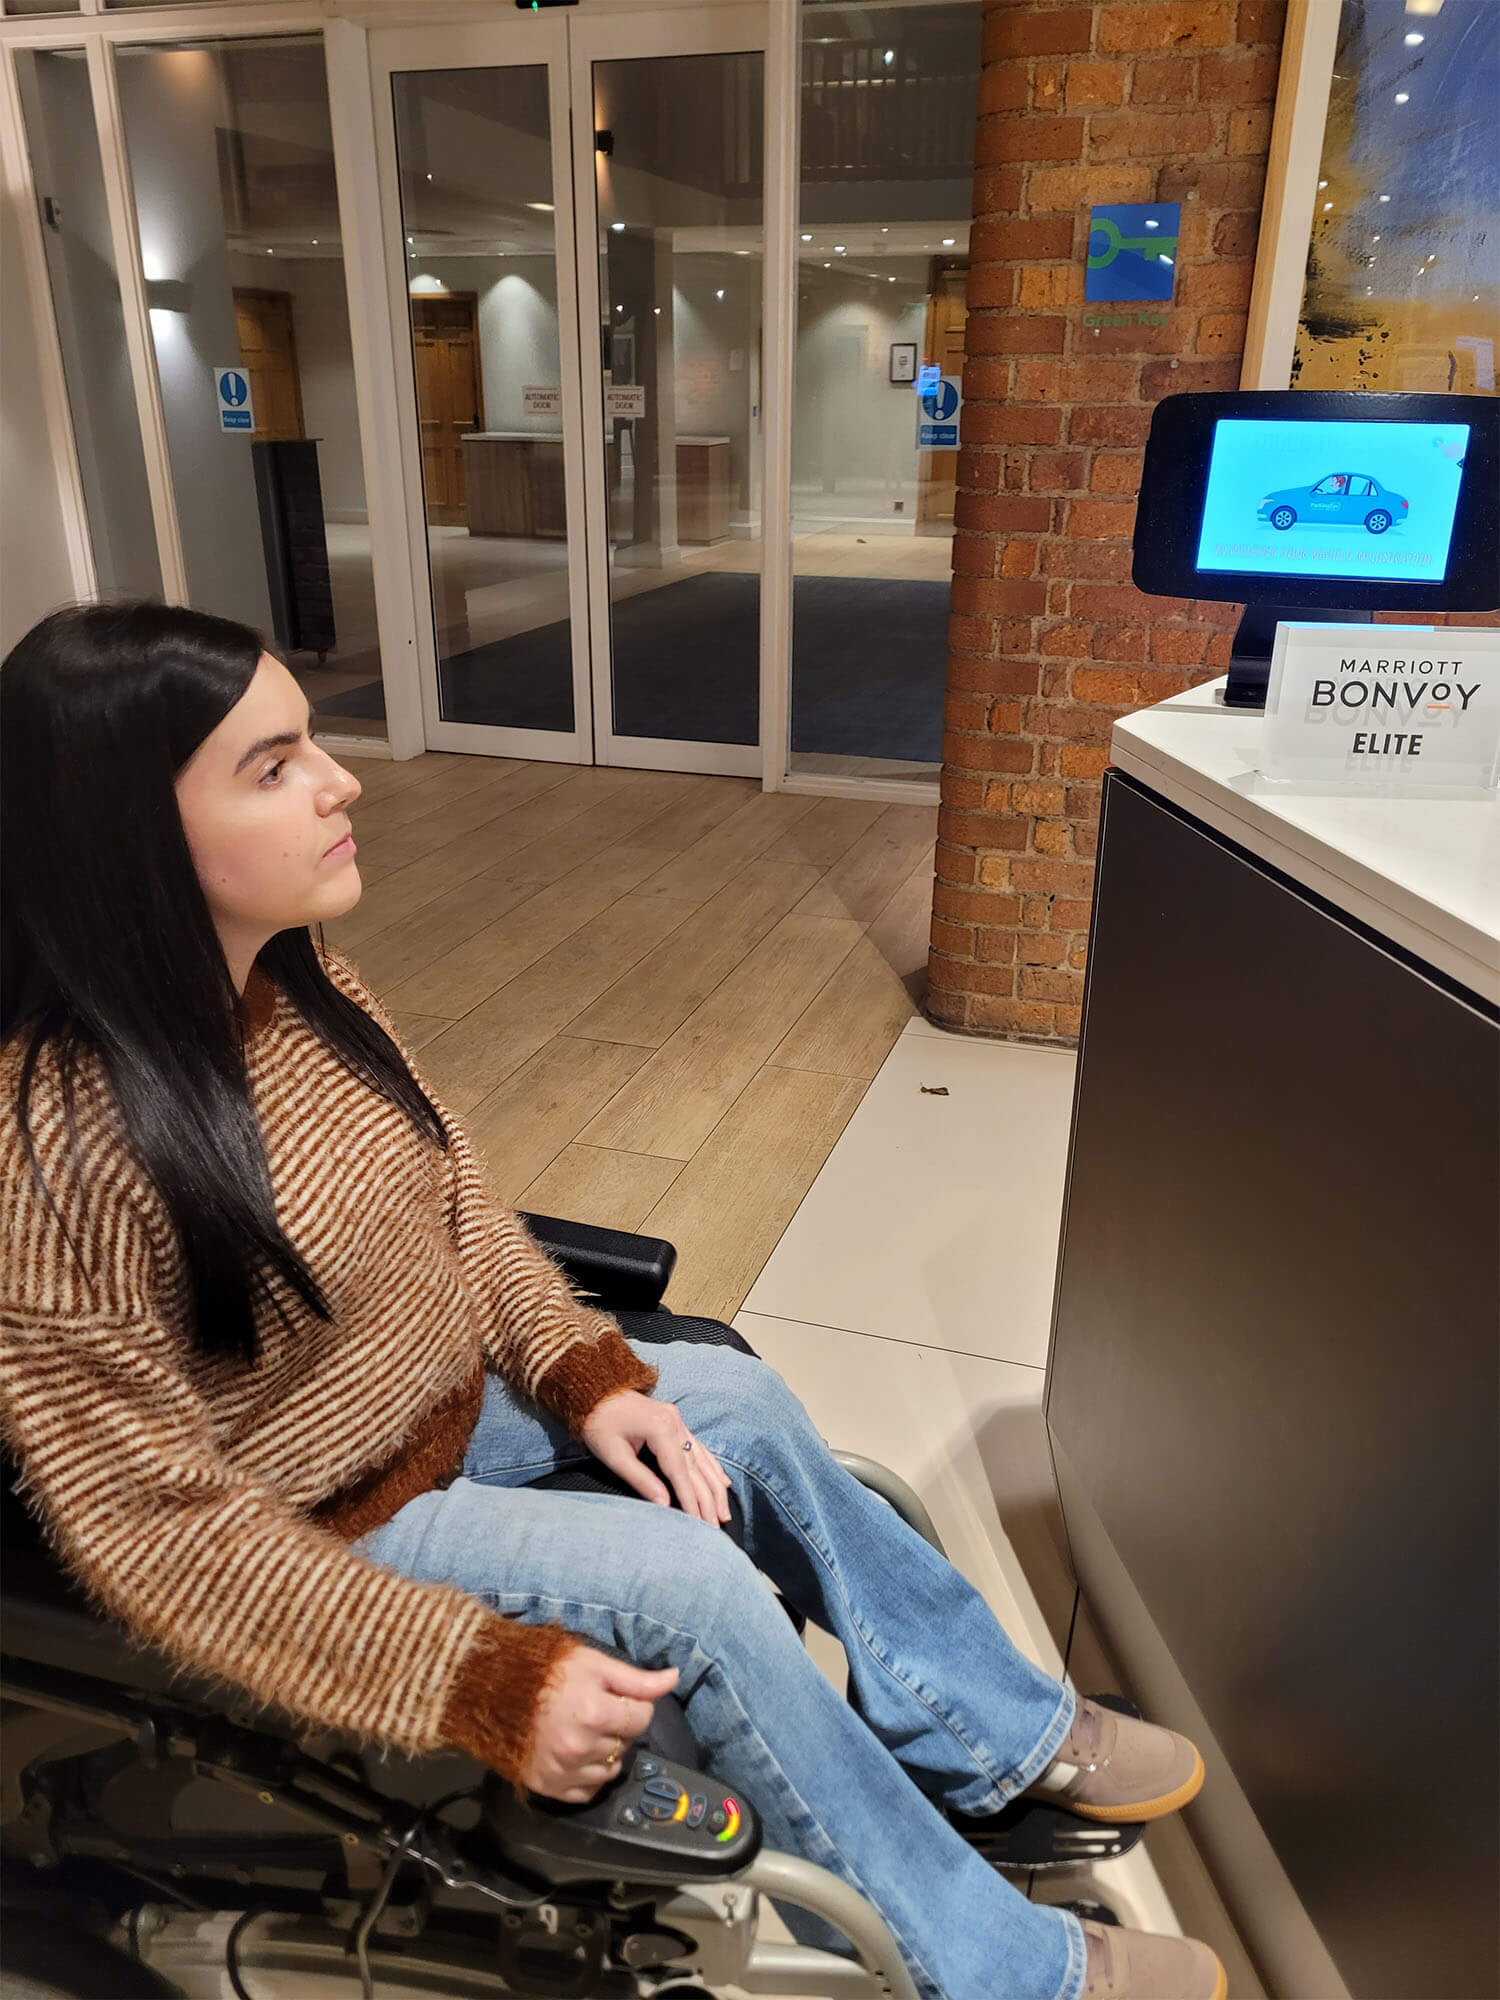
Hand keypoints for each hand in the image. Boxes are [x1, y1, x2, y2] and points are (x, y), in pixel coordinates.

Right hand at [521, 1646, 678, 1801]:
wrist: (492, 1689)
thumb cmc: (545, 1670)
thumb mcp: (593, 1663)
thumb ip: (636, 1679)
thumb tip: (673, 1678)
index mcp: (595, 1714)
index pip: (642, 1718)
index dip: (634, 1705)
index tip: (615, 1697)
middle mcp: (581, 1749)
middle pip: (626, 1744)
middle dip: (618, 1727)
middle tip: (595, 1710)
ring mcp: (563, 1772)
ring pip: (610, 1771)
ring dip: (605, 1753)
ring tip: (584, 1731)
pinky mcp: (547, 1788)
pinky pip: (587, 1792)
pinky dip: (588, 1776)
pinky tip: (576, 1754)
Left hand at [579, 1390, 732, 1525]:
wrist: (595, 1391)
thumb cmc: (598, 1422)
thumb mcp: (613, 1455)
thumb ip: (641, 1480)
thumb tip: (664, 1505)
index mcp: (661, 1428)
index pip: (681, 1473)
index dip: (691, 1501)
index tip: (700, 1525)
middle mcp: (676, 1423)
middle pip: (697, 1469)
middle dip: (708, 1501)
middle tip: (716, 1528)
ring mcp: (678, 1422)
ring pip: (704, 1460)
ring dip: (715, 1488)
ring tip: (724, 1513)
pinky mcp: (676, 1423)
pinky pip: (700, 1449)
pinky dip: (712, 1469)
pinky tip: (722, 1483)